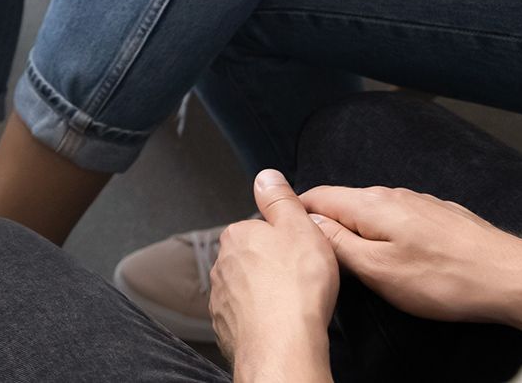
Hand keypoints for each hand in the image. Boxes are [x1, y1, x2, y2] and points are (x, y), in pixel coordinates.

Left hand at [210, 170, 339, 372]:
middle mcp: (221, 264)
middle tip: (300, 279)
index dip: (285, 241)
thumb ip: (281, 199)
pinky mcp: (224, 327)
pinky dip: (259, 318)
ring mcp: (220, 297)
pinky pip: (244, 316)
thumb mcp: (299, 227)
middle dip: (273, 267)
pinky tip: (279, 323)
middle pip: (252, 259)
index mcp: (237, 235)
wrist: (282, 345)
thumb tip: (266, 176)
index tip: (301, 254)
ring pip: (247, 288)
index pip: (260, 229)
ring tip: (291, 304)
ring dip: (265, 293)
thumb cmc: (295, 288)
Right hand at [301, 185, 521, 343]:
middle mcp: (393, 194)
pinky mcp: (440, 217)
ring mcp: (420, 203)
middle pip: (343, 202)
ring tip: (346, 254)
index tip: (277, 228)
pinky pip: (398, 219)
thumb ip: (338, 244)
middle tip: (309, 249)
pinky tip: (390, 254)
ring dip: (355, 228)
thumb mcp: (378, 270)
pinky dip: (383, 233)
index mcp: (371, 204)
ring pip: (372, 211)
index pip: (316, 194)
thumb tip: (308, 223)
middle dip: (323, 221)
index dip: (293, 211)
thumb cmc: (445, 279)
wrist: (512, 277)